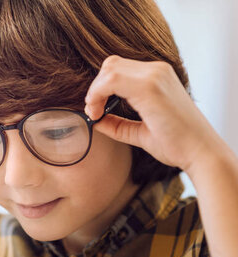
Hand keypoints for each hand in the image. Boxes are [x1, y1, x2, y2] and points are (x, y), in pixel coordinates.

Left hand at [84, 55, 220, 172]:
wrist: (200, 153)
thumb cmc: (175, 143)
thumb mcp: (139, 131)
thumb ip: (117, 124)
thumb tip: (95, 120)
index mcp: (157, 76)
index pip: (117, 69)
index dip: (100, 88)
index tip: (96, 112)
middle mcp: (157, 70)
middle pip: (110, 65)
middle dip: (96, 88)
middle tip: (95, 112)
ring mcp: (155, 75)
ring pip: (109, 68)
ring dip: (95, 91)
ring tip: (96, 113)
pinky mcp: (150, 86)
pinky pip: (112, 79)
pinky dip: (97, 94)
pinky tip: (99, 113)